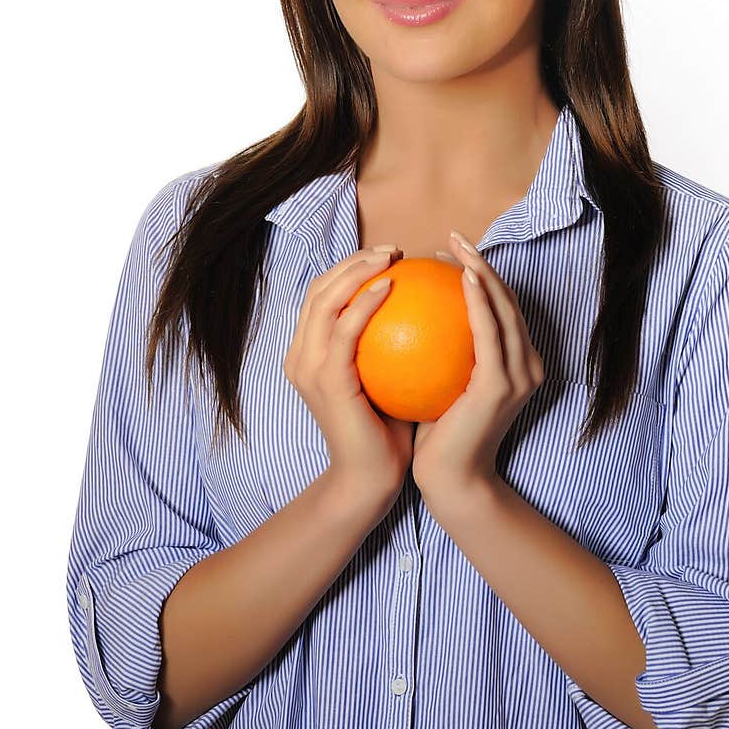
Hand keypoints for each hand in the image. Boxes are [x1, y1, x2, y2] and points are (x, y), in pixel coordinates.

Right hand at [282, 245, 413, 505]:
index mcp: (309, 353)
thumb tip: (428, 302)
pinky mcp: (326, 381)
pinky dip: (364, 303)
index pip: (323, 295)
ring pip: (324, 300)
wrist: (372, 478)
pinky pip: (344, 330)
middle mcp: (300, 356)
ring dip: (357, 271)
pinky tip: (391, 287)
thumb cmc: (388, 430)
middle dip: (354, 260)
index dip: (351, 267)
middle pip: (318, 288)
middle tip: (393, 250)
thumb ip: (394, 342)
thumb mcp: (389, 376)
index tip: (392, 256)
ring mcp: (308, 368)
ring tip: (392, 258)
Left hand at [412, 230, 543, 505]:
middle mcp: (527, 366)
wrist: (450, 481)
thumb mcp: (440, 383)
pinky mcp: (501, 386)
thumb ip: (440, 351)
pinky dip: (479, 303)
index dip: (480, 275)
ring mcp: (519, 376)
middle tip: (452, 240)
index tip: (447, 256)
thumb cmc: (437, 435)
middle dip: (482, 263)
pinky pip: (490, 333)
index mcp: (517, 364)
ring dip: (482, 273)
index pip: (501, 308)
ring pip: (504, 310)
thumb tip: (410, 312)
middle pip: (508, 301)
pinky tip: (461, 279)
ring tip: (456, 250)